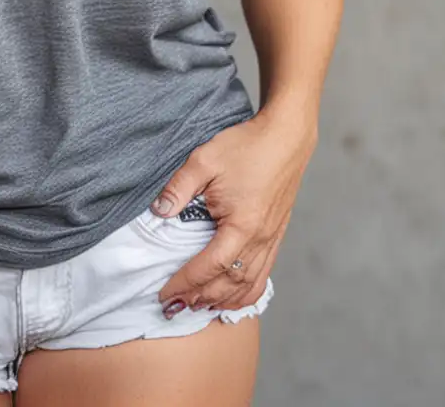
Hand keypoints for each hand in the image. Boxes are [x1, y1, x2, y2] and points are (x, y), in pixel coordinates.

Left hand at [153, 109, 315, 316]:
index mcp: (242, 226)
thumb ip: (178, 188)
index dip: (185, 283)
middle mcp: (260, 239)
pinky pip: (262, 275)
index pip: (209, 266)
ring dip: (222, 300)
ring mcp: (271, 239)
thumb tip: (158, 211)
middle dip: (200, 298)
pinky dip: (244, 291)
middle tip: (174, 307)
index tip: (164, 293)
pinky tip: (230, 294)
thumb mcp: (204, 160)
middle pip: (229, 284)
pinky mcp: (276, 235)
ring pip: (248, 285)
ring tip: (198, 307)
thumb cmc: (246, 146)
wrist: (286, 138)